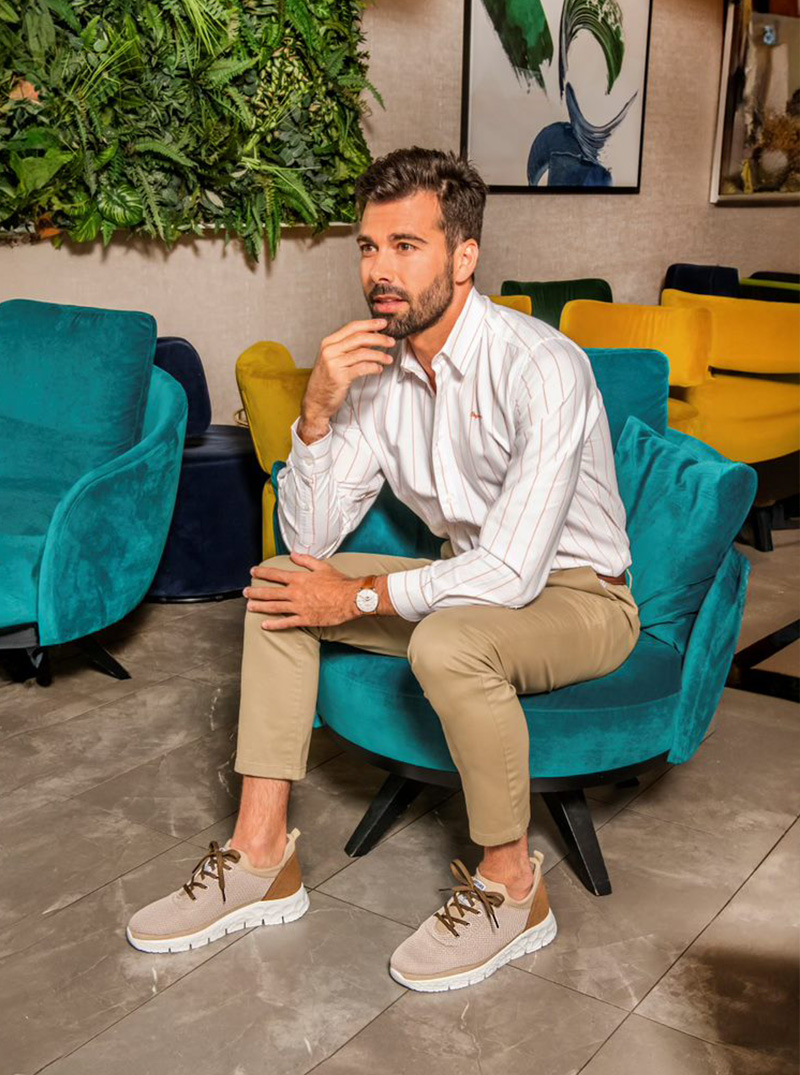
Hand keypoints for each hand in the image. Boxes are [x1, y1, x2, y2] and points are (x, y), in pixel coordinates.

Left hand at [243, 552, 361, 629]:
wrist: (350, 598)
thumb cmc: (339, 582)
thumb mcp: (322, 566)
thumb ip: (306, 560)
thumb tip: (293, 554)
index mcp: (299, 579)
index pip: (275, 575)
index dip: (262, 573)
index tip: (253, 572)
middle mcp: (295, 593)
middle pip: (270, 592)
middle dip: (255, 592)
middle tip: (245, 592)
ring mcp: (299, 607)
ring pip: (274, 607)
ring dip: (259, 606)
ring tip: (249, 607)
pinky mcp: (305, 619)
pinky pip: (286, 623)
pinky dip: (274, 625)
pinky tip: (264, 625)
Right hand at [302, 318, 395, 425]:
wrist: (316, 401)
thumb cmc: (326, 380)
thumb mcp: (334, 359)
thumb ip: (348, 347)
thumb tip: (370, 335)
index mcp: (329, 343)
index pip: (352, 327)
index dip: (369, 324)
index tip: (383, 324)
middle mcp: (330, 351)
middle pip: (359, 338)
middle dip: (379, 338)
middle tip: (391, 341)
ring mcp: (334, 364)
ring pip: (363, 353)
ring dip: (379, 355)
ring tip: (388, 359)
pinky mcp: (340, 377)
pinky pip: (362, 368)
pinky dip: (373, 368)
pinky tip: (379, 369)